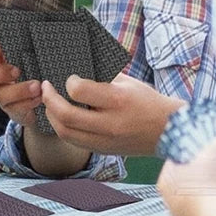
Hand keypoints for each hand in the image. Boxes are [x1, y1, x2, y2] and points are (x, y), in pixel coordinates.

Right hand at [0, 37, 88, 175]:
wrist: (54, 98)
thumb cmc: (46, 69)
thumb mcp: (42, 56)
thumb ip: (38, 46)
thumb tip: (47, 28)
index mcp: (4, 56)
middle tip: (16, 71)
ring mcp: (4, 93)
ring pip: (0, 93)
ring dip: (19, 90)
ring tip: (38, 88)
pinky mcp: (12, 110)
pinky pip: (14, 108)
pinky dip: (28, 103)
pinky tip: (40, 99)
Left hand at [41, 73, 185, 155]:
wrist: (170, 131)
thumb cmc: (147, 101)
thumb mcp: (127, 82)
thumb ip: (101, 75)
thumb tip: (74, 65)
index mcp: (118, 100)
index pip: (79, 90)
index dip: (68, 82)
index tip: (69, 78)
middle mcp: (111, 123)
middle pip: (66, 116)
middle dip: (49, 99)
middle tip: (45, 87)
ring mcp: (107, 140)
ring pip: (66, 133)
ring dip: (51, 116)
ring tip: (49, 102)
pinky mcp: (104, 150)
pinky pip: (74, 142)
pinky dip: (62, 128)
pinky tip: (60, 117)